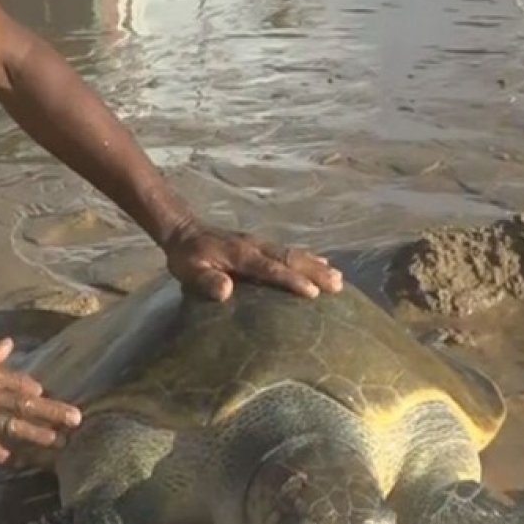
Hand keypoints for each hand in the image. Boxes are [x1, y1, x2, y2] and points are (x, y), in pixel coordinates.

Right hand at [0, 338, 82, 464]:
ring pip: (12, 427)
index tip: (59, 401)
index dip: (41, 395)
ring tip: (58, 443)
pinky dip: (3, 454)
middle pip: (25, 406)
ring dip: (37, 436)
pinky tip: (17, 461)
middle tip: (76, 421)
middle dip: (53, 414)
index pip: (22, 384)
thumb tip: (9, 344)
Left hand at [163, 221, 342, 300]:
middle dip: (315, 272)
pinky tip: (322, 263)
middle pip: (290, 258)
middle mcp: (255, 246)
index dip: (291, 280)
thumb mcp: (189, 271)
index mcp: (240, 255)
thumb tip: (225, 290)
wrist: (184, 230)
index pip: (270, 268)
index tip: (312, 292)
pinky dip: (307, 257)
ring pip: (293, 253)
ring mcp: (260, 244)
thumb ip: (205, 281)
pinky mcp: (260, 245)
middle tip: (338, 285)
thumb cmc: (187, 257)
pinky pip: (288, 251)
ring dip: (316, 265)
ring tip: (339, 279)